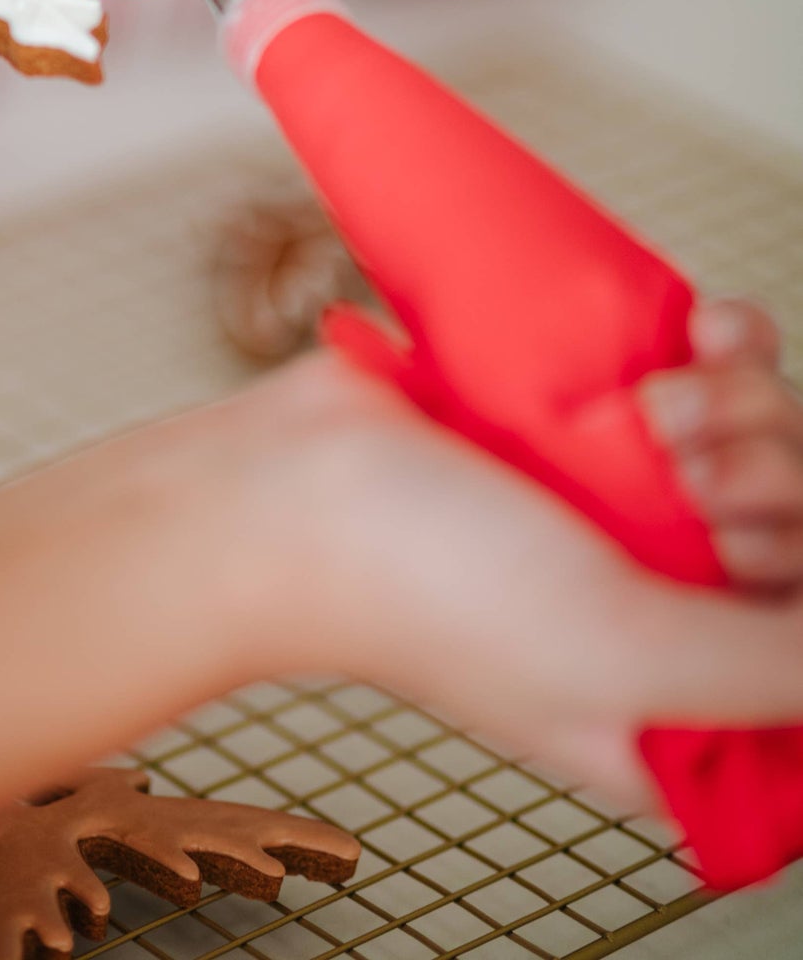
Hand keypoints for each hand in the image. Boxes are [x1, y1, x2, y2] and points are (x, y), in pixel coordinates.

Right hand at [213, 352, 802, 811]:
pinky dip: (726, 346)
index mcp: (680, 711)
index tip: (759, 553)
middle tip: (704, 476)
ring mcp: (636, 507)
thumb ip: (768, 666)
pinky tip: (698, 334)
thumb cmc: (425, 591)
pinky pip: (719, 369)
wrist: (293, 477)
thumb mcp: (622, 657)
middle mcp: (668, 610)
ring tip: (662, 404)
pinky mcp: (600, 413)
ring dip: (747, 407)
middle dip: (781, 482)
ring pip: (771, 441)